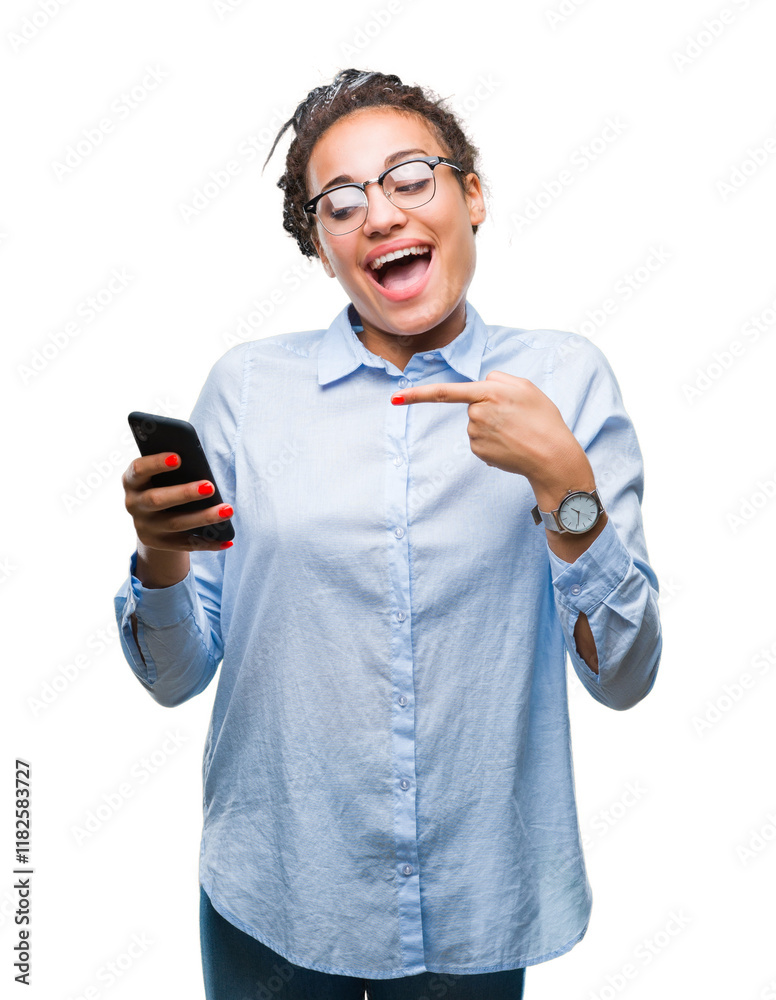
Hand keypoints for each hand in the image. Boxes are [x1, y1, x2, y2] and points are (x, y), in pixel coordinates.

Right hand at [122, 452, 233, 552]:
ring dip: (204, 517)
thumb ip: (174, 468)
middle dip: (185, 493)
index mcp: (132, 481)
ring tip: (227, 510)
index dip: (156, 463)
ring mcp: (144, 526)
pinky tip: (227, 540)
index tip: (178, 458)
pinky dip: (208, 543)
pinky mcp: (157, 543)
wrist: (150, 516)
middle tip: (210, 487)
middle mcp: (133, 504)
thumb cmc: (163, 482)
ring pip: (175, 523)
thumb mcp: (161, 474)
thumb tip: (201, 467)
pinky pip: (185, 544)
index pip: (139, 470)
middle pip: (157, 500)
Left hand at [391, 370, 588, 497]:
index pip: (446, 392)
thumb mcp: (527, 387)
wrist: (551, 457)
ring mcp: (475, 434)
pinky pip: (480, 439)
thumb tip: (480, 383)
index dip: (418, 395)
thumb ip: (499, 378)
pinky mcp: (478, 451)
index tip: (395, 398)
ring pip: (476, 422)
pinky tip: (510, 444)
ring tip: (517, 431)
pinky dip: (493, 441)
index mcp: (489, 392)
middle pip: (473, 403)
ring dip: (493, 425)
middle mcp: (477, 413)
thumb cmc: (543, 420)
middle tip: (517, 417)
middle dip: (490, 406)